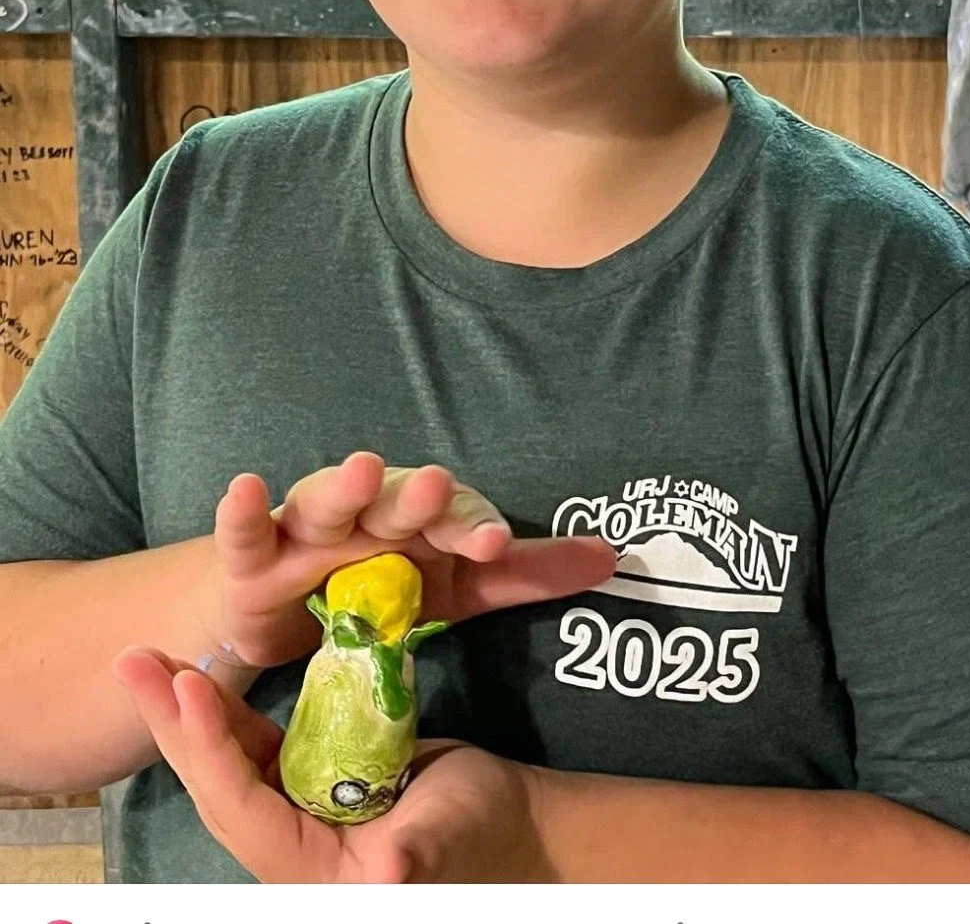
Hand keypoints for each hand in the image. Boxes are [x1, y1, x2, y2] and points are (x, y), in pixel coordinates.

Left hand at [113, 649, 554, 881]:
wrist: (505, 828)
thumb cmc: (478, 834)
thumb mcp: (446, 840)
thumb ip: (412, 856)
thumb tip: (392, 871)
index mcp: (307, 867)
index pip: (243, 803)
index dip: (212, 747)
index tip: (186, 687)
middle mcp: (286, 844)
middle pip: (215, 781)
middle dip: (173, 723)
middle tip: (133, 660)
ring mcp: (294, 811)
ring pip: (225, 760)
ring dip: (187, 711)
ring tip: (149, 660)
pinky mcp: (309, 780)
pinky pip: (253, 747)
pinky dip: (225, 712)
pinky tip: (200, 678)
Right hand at [210, 453, 614, 667]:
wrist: (280, 615)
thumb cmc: (377, 590)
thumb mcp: (457, 590)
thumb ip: (526, 575)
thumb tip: (613, 556)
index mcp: (419, 524)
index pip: (452, 520)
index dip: (471, 528)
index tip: (494, 543)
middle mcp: (367, 516)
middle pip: (394, 501)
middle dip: (417, 496)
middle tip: (440, 487)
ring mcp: (307, 531)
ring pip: (325, 501)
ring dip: (342, 486)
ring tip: (364, 469)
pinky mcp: (253, 556)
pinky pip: (244, 531)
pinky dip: (242, 510)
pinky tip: (245, 486)